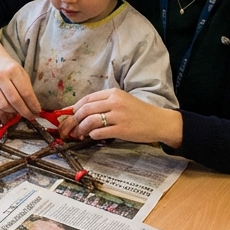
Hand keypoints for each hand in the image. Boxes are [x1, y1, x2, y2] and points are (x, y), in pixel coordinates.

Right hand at [0, 38, 39, 118]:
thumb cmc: (7, 67)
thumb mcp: (20, 72)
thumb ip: (26, 88)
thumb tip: (33, 106)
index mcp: (13, 70)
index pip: (25, 92)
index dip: (32, 104)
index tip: (37, 111)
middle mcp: (0, 77)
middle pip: (14, 100)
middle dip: (25, 111)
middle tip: (30, 117)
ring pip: (3, 106)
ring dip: (13, 113)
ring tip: (18, 112)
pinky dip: (1, 113)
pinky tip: (7, 113)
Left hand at [59, 89, 183, 146]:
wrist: (159, 122)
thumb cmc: (139, 112)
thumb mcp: (122, 101)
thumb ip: (103, 104)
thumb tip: (80, 111)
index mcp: (113, 93)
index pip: (87, 99)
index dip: (74, 108)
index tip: (70, 116)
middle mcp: (115, 102)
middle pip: (85, 109)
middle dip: (74, 120)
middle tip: (70, 128)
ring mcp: (119, 116)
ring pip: (90, 121)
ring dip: (80, 129)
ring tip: (78, 134)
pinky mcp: (122, 129)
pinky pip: (99, 132)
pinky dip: (92, 135)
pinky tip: (92, 136)